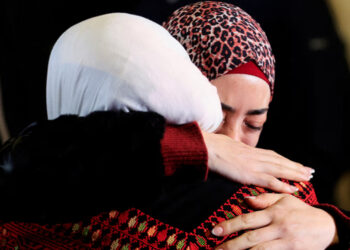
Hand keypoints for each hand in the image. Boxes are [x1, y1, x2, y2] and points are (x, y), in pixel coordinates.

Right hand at [202, 131, 313, 192]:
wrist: (207, 148)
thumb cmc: (214, 147)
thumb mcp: (228, 145)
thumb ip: (237, 151)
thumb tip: (238, 153)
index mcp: (250, 150)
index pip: (273, 155)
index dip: (286, 160)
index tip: (296, 163)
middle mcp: (256, 156)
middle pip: (281, 161)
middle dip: (296, 167)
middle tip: (310, 171)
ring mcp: (254, 165)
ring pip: (280, 169)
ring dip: (295, 174)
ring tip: (308, 178)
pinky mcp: (250, 174)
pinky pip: (270, 180)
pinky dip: (282, 185)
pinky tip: (293, 189)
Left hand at [212, 193, 337, 249]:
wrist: (327, 227)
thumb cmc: (301, 211)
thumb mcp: (284, 199)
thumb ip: (264, 199)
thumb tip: (245, 199)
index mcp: (274, 212)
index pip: (247, 219)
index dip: (229, 225)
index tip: (214, 230)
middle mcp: (278, 227)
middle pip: (250, 238)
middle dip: (230, 245)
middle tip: (215, 249)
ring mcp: (285, 242)